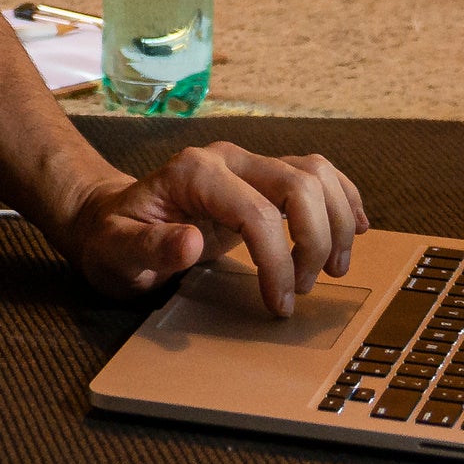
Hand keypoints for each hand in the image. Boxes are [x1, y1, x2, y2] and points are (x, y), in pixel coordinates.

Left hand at [49, 144, 364, 316]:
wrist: (109, 220)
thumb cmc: (113, 240)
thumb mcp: (118, 253)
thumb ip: (151, 248)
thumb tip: (191, 243)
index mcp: (194, 174)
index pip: (258, 213)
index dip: (278, 261)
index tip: (279, 303)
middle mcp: (226, 160)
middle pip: (298, 185)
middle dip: (315, 241)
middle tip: (304, 289)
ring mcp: (246, 163)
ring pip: (315, 173)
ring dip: (335, 221)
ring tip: (332, 268)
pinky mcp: (260, 176)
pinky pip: (314, 175)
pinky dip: (341, 199)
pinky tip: (354, 227)